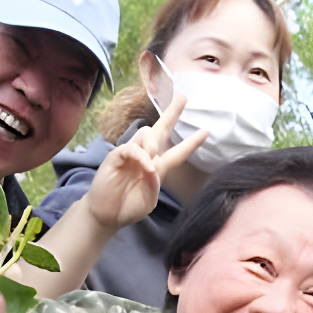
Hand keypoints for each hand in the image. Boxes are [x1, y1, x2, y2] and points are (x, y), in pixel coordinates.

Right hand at [82, 93, 207, 230]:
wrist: (106, 216)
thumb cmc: (128, 207)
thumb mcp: (149, 200)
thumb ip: (155, 184)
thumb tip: (153, 166)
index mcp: (157, 168)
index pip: (177, 152)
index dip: (191, 142)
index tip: (206, 131)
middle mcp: (146, 157)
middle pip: (161, 130)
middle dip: (172, 113)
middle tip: (182, 97)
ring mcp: (131, 155)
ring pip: (146, 133)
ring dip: (153, 144)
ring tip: (152, 161)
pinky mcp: (116, 156)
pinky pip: (132, 147)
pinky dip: (141, 155)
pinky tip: (146, 166)